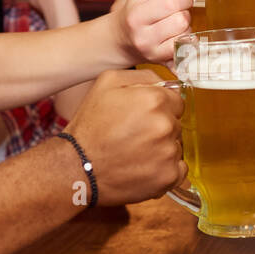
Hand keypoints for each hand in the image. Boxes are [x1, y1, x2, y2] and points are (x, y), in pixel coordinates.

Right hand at [63, 69, 185, 204]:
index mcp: (154, 100)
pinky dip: (165, 169)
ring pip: (176, 145)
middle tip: (134, 135)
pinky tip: (143, 167)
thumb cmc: (90, 126)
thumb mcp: (107, 83)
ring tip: (136, 152)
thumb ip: (144, 76)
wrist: (76, 168)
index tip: (142, 117)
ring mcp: (169, 153)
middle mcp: (165, 125)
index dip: (159, 108)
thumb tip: (167, 82)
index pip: (176, 100)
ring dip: (162, 148)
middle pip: (176, 123)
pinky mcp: (168, 177)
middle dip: (159, 128)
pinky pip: (178, 169)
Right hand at [114, 0, 194, 62]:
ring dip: (186, 22)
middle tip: (179, 5)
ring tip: (175, 22)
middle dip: (184, 3)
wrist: (121, 40)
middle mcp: (138, 26)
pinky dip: (187, 38)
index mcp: (135, 8)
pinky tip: (177, 35)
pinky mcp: (159, 59)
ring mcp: (148, 44)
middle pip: (177, 8)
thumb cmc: (137, 12)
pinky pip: (185, 44)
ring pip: (184, 26)